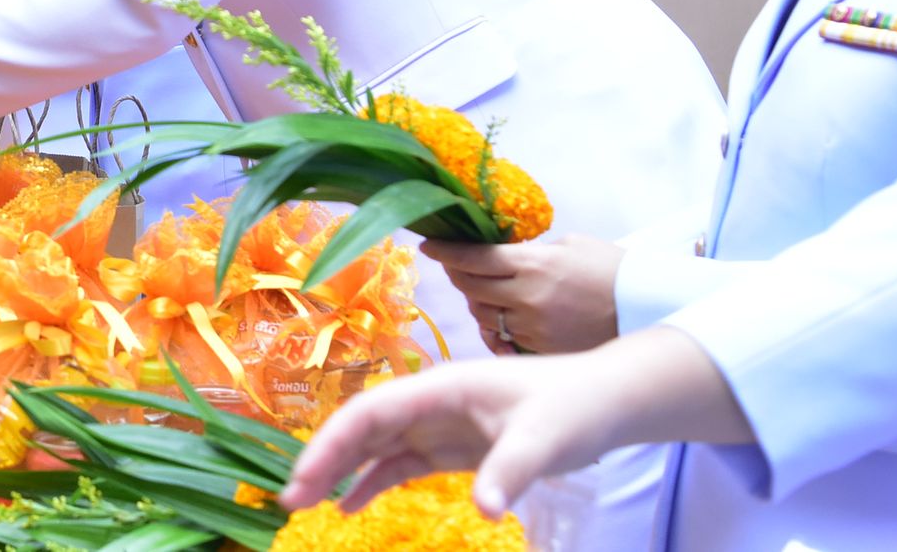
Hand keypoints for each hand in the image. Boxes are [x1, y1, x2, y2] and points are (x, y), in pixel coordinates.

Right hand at [281, 327, 747, 518]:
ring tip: (305, 505)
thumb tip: (482, 510)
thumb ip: (509, 471)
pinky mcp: (455, 448)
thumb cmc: (573, 406)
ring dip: (340, 472)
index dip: (331, 443)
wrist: (607, 401)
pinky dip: (372, 482)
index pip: (369, 412)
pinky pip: (402, 464)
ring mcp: (439, 424)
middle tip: (288, 501)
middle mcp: (428, 402)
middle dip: (322, 460)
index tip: (304, 479)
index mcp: (437, 386)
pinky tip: (349, 507)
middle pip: (362, 428)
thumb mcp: (543, 437)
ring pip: (375, 447)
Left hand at [424, 235, 622, 355]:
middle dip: (457, 275)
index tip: (428, 245)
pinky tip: (500, 320)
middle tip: (455, 266)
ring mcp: (535, 329)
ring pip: (483, 316)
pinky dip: (496, 330)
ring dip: (476, 302)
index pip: (473, 258)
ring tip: (482, 292)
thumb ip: (531, 252)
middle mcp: (528, 298)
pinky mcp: (543, 351)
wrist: (650, 308)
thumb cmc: (612, 269)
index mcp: (534, 264)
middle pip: (471, 288)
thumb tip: (501, 257)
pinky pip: (504, 341)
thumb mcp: (570, 246)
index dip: (445, 252)